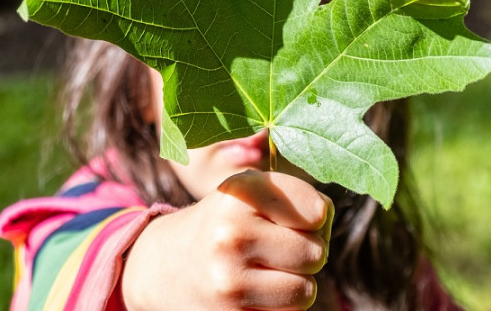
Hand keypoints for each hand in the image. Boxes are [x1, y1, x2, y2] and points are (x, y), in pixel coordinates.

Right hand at [122, 170, 333, 309]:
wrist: (165, 265)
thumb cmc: (226, 222)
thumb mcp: (251, 191)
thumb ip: (297, 196)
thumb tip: (325, 219)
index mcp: (241, 193)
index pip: (318, 211)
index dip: (315, 218)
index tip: (293, 218)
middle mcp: (231, 234)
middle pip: (316, 254)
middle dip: (306, 254)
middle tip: (278, 249)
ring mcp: (228, 281)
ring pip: (305, 292)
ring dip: (295, 285)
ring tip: (266, 272)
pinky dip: (278, 308)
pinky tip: (253, 294)